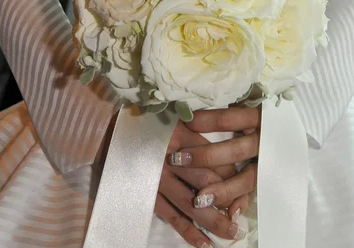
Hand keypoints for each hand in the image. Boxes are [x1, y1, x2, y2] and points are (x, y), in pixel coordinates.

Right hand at [155, 119, 242, 247]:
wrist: (108, 131)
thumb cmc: (146, 123)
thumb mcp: (172, 119)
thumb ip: (196, 131)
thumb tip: (224, 147)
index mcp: (181, 135)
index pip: (215, 158)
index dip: (233, 175)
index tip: (245, 184)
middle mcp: (171, 158)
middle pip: (207, 182)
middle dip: (228, 200)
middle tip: (243, 212)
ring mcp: (158, 179)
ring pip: (192, 205)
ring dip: (214, 221)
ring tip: (232, 233)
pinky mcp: (147, 194)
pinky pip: (171, 216)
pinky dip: (188, 231)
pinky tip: (204, 244)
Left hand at [171, 106, 260, 220]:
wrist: (293, 130)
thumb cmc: (260, 116)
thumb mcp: (249, 106)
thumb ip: (227, 110)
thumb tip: (189, 111)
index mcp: (259, 117)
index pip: (230, 118)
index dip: (206, 121)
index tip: (184, 122)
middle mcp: (265, 140)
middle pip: (236, 150)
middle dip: (206, 157)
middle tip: (177, 159)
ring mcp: (269, 161)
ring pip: (248, 177)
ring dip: (223, 189)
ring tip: (199, 199)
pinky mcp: (268, 178)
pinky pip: (255, 192)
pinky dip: (242, 203)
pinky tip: (230, 213)